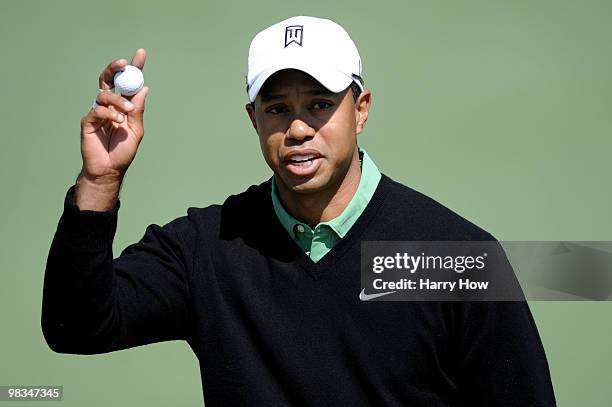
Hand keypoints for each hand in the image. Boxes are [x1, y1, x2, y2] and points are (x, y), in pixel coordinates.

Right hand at [79, 48, 149, 184]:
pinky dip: (109, 113)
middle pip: (108, 80)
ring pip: (104, 94)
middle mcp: (109, 106)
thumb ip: (138, 110)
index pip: (127, 83)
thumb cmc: (122, 151)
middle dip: (115, 69)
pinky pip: (97, 110)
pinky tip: (117, 120)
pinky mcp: (88, 122)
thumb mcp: (136, 130)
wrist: (109, 170)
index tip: (140, 53)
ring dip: (118, 100)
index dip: (133, 68)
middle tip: (123, 63)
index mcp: (123, 106)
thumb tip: (144, 88)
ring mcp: (97, 112)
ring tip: (127, 112)